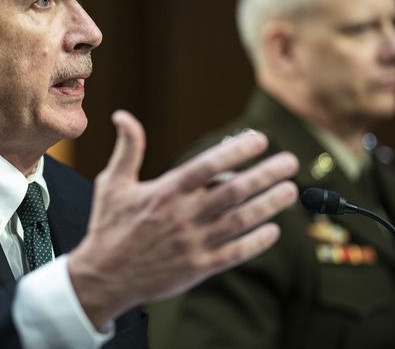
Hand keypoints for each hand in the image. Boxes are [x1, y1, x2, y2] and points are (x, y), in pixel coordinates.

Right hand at [68, 110, 297, 327]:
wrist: (104, 277)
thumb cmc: (108, 227)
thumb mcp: (112, 183)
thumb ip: (127, 149)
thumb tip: (123, 116)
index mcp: (165, 192)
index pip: (208, 165)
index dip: (237, 150)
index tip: (260, 139)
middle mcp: (183, 216)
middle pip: (235, 190)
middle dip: (267, 173)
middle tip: (290, 162)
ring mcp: (194, 243)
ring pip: (242, 220)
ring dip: (270, 203)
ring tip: (290, 189)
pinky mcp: (199, 268)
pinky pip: (236, 253)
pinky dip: (258, 241)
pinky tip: (274, 229)